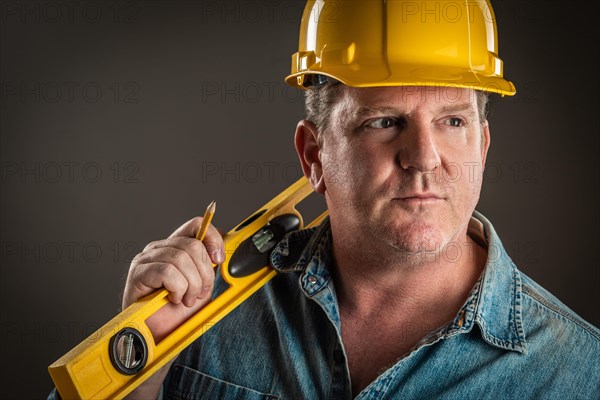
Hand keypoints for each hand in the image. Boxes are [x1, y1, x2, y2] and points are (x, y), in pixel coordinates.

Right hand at [122, 217, 224, 341]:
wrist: (158, 335)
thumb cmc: (177, 312)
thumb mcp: (201, 285)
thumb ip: (208, 266)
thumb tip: (220, 254)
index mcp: (175, 246)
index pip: (195, 225)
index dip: (212, 238)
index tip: (219, 259)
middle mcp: (159, 248)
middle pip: (193, 245)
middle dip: (204, 273)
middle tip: (199, 293)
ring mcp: (146, 259)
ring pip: (181, 259)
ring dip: (191, 285)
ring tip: (186, 299)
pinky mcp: (138, 273)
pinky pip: (167, 272)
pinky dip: (177, 288)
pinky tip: (174, 298)